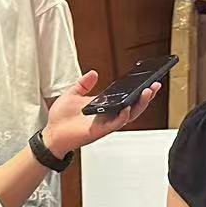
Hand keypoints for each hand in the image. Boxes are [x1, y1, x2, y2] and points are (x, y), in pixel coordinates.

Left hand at [42, 70, 160, 156]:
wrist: (51, 134)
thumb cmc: (60, 118)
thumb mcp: (72, 94)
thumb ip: (83, 84)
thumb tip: (93, 73)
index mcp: (104, 107)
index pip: (125, 99)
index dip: (137, 91)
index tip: (147, 80)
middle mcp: (108, 116)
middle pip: (133, 107)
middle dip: (146, 97)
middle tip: (155, 86)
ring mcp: (105, 123)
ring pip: (129, 115)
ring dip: (139, 105)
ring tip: (147, 92)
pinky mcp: (100, 130)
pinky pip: (116, 123)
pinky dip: (123, 116)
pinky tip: (127, 107)